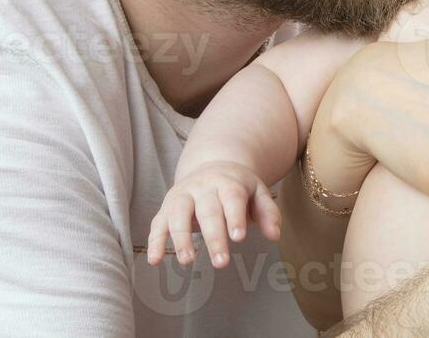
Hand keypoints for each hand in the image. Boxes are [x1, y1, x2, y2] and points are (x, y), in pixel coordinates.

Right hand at [146, 160, 279, 268]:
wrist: (212, 165)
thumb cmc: (238, 186)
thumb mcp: (258, 192)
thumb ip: (268, 213)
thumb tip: (274, 236)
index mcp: (228, 182)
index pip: (232, 198)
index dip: (235, 217)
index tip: (239, 238)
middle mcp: (202, 187)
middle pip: (207, 211)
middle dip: (213, 237)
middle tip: (221, 263)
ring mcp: (182, 196)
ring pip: (178, 214)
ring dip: (181, 238)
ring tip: (187, 261)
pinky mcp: (166, 208)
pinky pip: (157, 224)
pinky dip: (155, 242)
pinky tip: (154, 261)